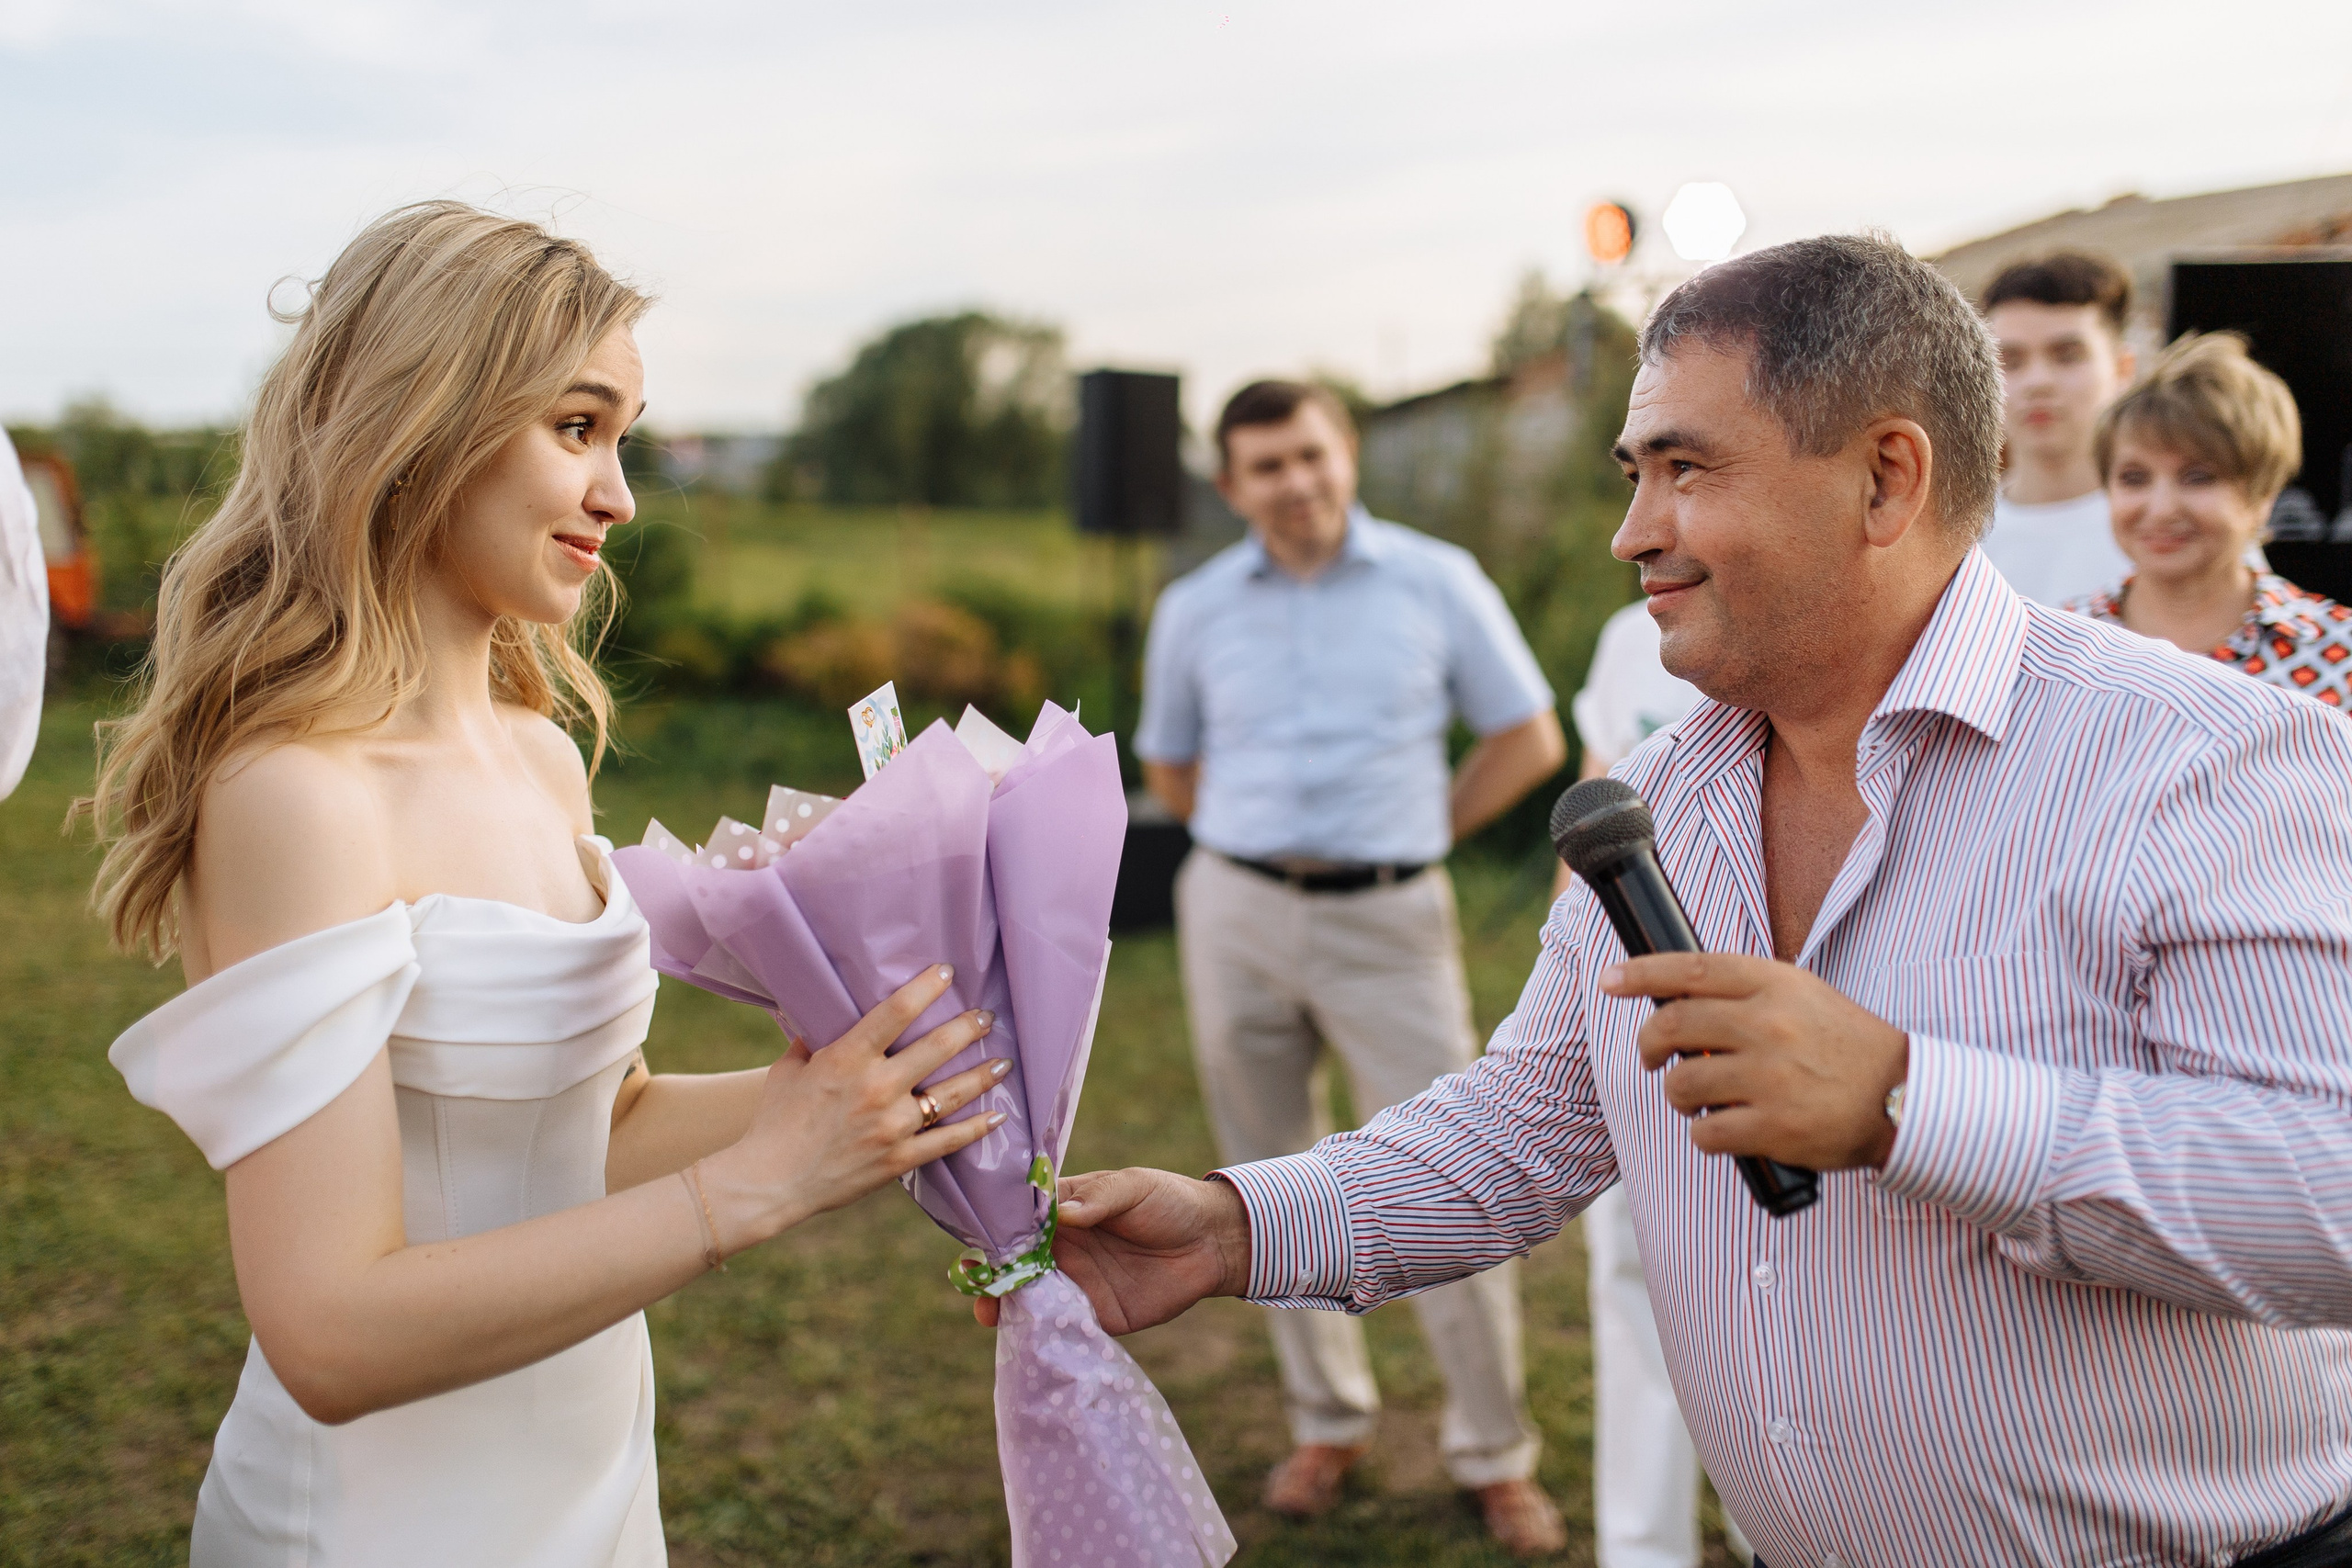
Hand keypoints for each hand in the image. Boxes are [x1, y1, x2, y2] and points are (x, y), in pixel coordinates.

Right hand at [702, 964, 1005, 1251]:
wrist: (769, 1182)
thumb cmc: (775, 1121)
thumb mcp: (788, 1069)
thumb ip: (812, 1039)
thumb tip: (827, 1012)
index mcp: (847, 1059)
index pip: (896, 1012)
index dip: (926, 987)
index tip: (946, 972)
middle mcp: (877, 1088)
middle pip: (937, 1048)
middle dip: (968, 1027)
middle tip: (986, 1016)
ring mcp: (893, 1126)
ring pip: (952, 1093)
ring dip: (983, 1074)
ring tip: (1004, 1061)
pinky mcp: (900, 1159)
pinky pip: (949, 1141)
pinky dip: (978, 1128)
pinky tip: (998, 1116)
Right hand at [970, 1167, 1249, 1333]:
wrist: (1214, 1242)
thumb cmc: (1170, 1202)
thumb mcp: (1133, 1187)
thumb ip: (1099, 1199)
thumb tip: (1064, 1215)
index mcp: (1066, 1211)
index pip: (1020, 1221)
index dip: (997, 1232)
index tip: (981, 1244)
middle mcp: (1065, 1249)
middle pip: (1016, 1264)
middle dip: (994, 1275)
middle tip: (980, 1288)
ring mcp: (1079, 1283)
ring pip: (1032, 1297)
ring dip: (1010, 1306)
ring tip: (992, 1314)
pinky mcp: (1099, 1315)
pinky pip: (1064, 1325)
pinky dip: (1044, 1331)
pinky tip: (1029, 1334)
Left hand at [1604, 952, 1907, 1170]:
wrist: (1904, 1097)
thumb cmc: (1845, 1044)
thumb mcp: (1802, 995)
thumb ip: (1745, 990)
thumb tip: (1677, 997)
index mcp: (1774, 984)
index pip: (1690, 969)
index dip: (1641, 973)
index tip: (1611, 980)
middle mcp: (1769, 1025)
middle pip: (1673, 1026)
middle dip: (1650, 1044)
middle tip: (1654, 1056)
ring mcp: (1770, 1077)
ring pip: (1683, 1084)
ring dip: (1678, 1094)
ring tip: (1697, 1099)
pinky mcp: (1774, 1127)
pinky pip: (1706, 1133)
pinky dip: (1705, 1135)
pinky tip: (1723, 1130)